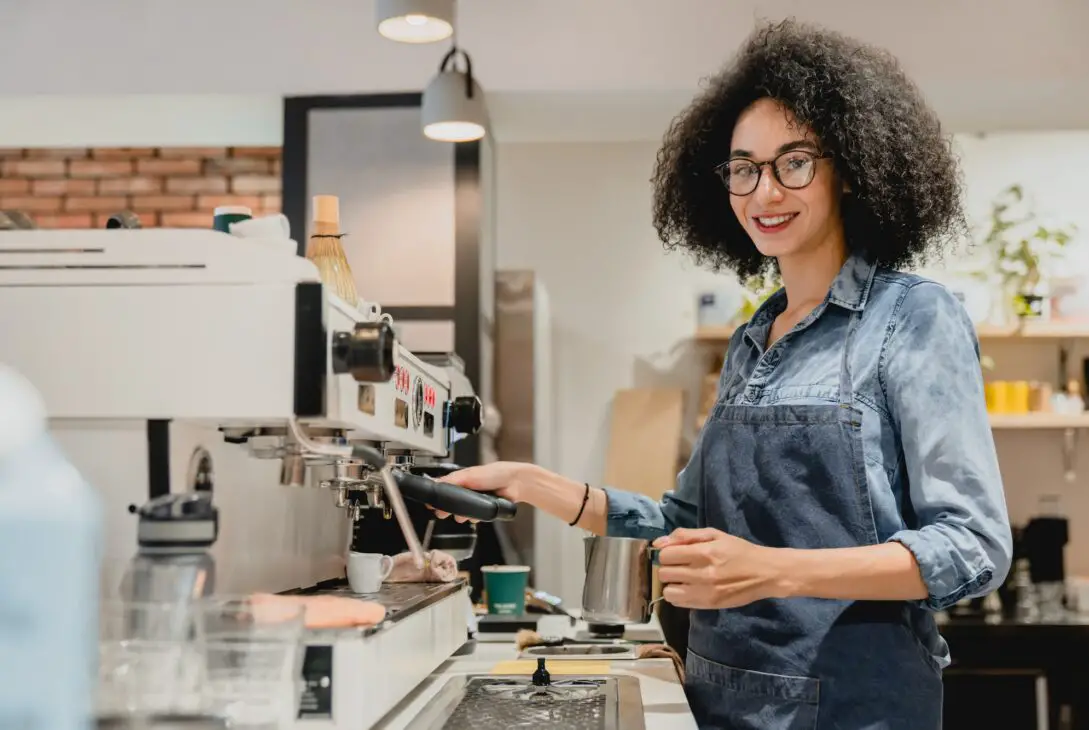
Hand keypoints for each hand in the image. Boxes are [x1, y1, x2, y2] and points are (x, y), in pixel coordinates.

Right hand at [433, 462, 528, 522]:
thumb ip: (453, 479)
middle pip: (452, 502)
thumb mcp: (470, 474)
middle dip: (447, 509)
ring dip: (461, 515)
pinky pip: (474, 516)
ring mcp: (476, 500)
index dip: (438, 497)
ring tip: (460, 516)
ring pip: (463, 511)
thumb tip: (436, 482)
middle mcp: (468, 490)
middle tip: (441, 513)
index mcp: (463, 479)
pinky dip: (473, 518)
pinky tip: (473, 518)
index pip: (446, 489)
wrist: (515, 483)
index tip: (432, 504)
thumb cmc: (495, 473)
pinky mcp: (484, 509)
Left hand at [655, 527, 784, 609]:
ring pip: (668, 592)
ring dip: (673, 584)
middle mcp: (701, 574)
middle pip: (664, 573)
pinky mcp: (708, 605)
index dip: (669, 553)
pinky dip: (680, 596)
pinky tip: (691, 588)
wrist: (764, 573)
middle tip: (682, 566)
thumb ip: (685, 536)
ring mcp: (704, 592)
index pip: (666, 556)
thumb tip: (658, 543)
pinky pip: (678, 603)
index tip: (677, 554)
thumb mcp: (714, 534)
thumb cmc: (739, 551)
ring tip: (685, 579)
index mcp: (703, 552)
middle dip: (670, 568)